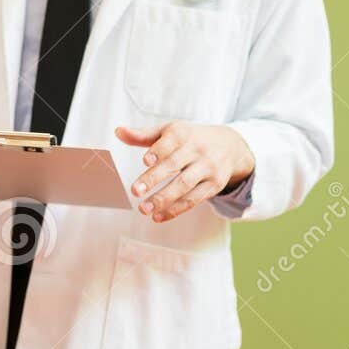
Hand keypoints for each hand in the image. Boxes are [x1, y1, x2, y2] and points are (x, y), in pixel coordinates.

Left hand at [117, 122, 254, 221]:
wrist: (230, 145)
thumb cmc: (190, 138)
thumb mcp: (170, 131)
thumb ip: (143, 135)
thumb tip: (118, 131)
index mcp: (183, 133)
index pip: (170, 142)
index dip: (158, 151)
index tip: (145, 161)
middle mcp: (197, 150)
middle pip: (175, 165)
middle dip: (154, 178)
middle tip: (135, 191)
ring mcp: (208, 168)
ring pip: (185, 185)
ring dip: (164, 198)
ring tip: (144, 209)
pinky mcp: (215, 185)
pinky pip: (194, 199)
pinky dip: (176, 209)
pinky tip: (158, 217)